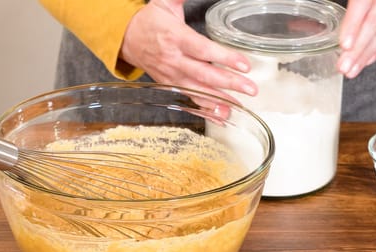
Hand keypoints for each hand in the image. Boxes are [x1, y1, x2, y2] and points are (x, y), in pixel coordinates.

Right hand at [120, 0, 256, 101]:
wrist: (125, 38)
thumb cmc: (150, 20)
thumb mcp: (165, 2)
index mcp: (175, 37)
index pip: (203, 49)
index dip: (224, 58)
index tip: (244, 64)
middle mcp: (173, 59)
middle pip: (204, 74)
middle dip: (229, 83)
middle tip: (250, 88)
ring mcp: (171, 74)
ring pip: (197, 90)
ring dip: (219, 100)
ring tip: (238, 106)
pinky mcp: (169, 84)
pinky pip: (189, 98)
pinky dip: (205, 109)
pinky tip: (220, 115)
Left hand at [337, 0, 375, 78]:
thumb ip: (341, 1)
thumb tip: (303, 21)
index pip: (363, 4)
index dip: (353, 26)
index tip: (344, 45)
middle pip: (375, 23)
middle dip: (358, 48)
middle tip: (344, 66)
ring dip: (368, 54)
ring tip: (352, 70)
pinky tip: (368, 60)